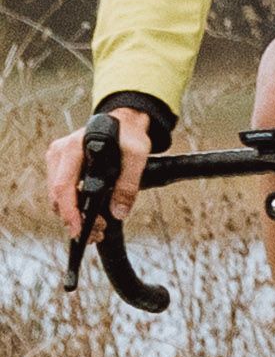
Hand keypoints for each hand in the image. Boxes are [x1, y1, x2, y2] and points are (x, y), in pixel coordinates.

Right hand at [47, 107, 152, 231]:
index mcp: (73, 148)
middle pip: (57, 196)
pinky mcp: (59, 166)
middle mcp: (59, 153)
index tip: (78, 230)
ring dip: (74, 216)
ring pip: (57, 198)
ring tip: (98, 227)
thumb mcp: (137, 156)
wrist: (123, 123)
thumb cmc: (129, 136)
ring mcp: (56, 159)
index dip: (69, 211)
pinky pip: (61, 193)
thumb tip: (119, 212)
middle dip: (75, 219)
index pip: (63, 186)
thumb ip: (129, 184)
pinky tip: (89, 216)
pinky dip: (73, 207)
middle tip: (98, 233)